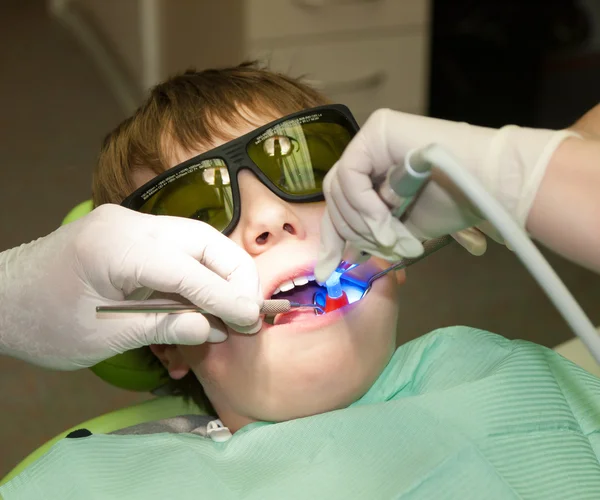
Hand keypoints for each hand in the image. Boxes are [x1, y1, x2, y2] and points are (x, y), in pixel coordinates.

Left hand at [0, 204, 261, 369]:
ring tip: (233, 308)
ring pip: (197, 239)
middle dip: (235, 275)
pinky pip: (178, 247)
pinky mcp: (130, 232)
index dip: (227, 297)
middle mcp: (129, 223)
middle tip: (249, 313)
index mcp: (116, 247)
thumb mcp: (102, 337)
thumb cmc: (41, 324)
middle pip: (205, 240)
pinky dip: (199, 272)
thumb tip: (214, 329)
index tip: (253, 321)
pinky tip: (204, 298)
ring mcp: (130, 223)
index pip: (191, 269)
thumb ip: (162, 327)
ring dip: (221, 272)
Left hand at [315, 108, 576, 281]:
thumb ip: (372, 235)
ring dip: (364, 222)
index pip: (338, 205)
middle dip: (354, 231)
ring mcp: (372, 136)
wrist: (491, 185)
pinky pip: (352, 174)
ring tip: (393, 238)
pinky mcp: (379, 128)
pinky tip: (387, 222)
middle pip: (335, 196)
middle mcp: (368, 151)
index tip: (328, 271)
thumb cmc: (455, 203)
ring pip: (340, 188)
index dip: (332, 239)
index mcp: (373, 173)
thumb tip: (343, 257)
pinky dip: (365, 205)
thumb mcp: (401, 228)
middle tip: (383, 248)